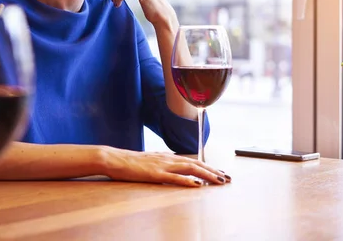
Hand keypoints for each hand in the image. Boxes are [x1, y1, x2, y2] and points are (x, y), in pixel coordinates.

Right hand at [101, 147, 230, 186]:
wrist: (115, 158)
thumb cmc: (130, 162)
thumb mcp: (150, 160)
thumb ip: (164, 161)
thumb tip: (175, 162)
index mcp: (168, 157)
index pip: (193, 161)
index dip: (208, 167)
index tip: (220, 173)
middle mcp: (168, 159)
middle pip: (196, 164)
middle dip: (213, 171)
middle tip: (228, 178)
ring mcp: (162, 166)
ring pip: (190, 169)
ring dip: (206, 175)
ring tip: (219, 180)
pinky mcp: (155, 174)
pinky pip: (174, 178)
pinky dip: (187, 181)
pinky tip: (197, 184)